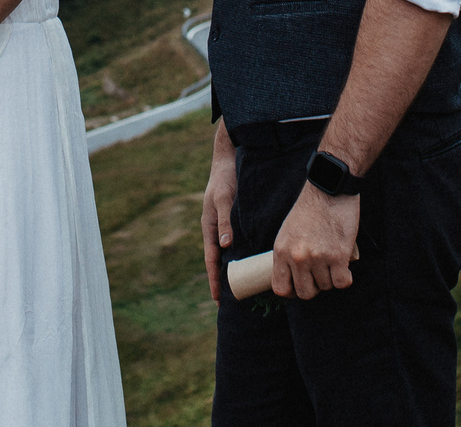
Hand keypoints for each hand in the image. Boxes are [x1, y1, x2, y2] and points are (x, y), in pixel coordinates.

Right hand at [200, 122, 236, 301]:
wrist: (229, 158)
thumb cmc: (225, 177)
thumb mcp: (224, 198)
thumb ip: (225, 220)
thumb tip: (225, 246)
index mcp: (210, 226)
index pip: (211, 259)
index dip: (214, 279)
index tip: (217, 299)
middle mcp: (217, 229)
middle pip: (219, 260)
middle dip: (222, 280)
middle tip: (229, 302)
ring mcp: (226, 225)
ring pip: (229, 253)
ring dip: (233, 270)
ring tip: (242, 288)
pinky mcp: (236, 219)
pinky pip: (237, 242)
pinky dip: (241, 256)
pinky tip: (251, 264)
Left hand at [271, 184, 358, 300]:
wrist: (329, 189)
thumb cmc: (310, 209)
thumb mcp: (288, 231)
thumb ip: (288, 254)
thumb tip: (291, 278)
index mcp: (281, 251)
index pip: (281, 288)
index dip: (292, 291)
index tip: (300, 286)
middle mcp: (297, 257)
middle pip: (305, 293)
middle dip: (314, 287)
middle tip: (320, 274)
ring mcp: (317, 258)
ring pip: (326, 286)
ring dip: (331, 278)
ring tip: (333, 261)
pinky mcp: (338, 256)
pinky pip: (342, 283)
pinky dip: (345, 278)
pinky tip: (345, 268)